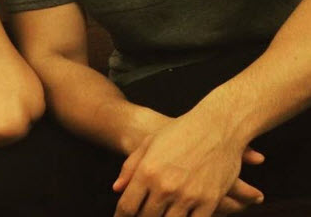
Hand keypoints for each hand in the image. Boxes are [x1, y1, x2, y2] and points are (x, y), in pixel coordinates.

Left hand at [112, 109, 264, 216]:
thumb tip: (116, 188)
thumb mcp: (149, 142)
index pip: (127, 206)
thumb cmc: (180, 131)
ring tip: (160, 213)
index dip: (121, 216)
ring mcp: (188, 196)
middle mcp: (165, 186)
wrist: (216, 126)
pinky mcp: (209, 202)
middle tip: (141, 214)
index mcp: (147, 170)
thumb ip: (130, 166)